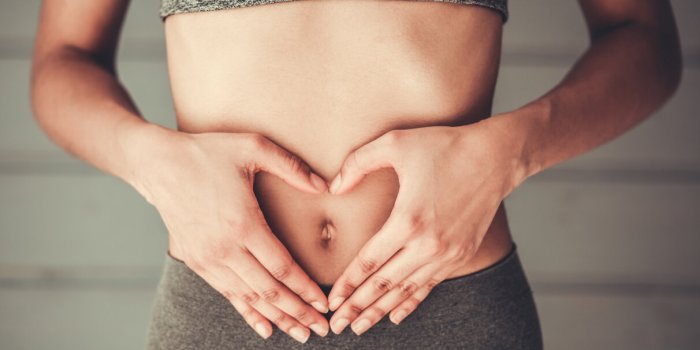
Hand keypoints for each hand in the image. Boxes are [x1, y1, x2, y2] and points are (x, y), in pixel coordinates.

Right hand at [126, 126, 330, 342]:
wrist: (158, 164)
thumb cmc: (208, 152)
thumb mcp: (252, 147)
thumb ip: (291, 166)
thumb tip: (325, 186)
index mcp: (243, 223)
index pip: (282, 267)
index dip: (305, 289)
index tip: (325, 303)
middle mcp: (225, 248)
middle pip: (268, 290)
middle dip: (298, 312)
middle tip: (321, 329)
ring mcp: (208, 258)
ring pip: (249, 298)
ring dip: (277, 317)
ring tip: (301, 333)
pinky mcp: (197, 261)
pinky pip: (227, 294)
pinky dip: (248, 313)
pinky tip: (265, 328)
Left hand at [325, 118, 527, 334]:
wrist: (496, 157)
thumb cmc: (444, 146)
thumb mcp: (395, 142)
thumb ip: (357, 162)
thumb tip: (333, 187)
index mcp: (408, 220)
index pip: (369, 261)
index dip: (348, 284)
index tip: (331, 301)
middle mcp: (428, 244)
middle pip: (384, 284)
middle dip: (357, 307)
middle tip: (335, 326)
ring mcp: (447, 253)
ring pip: (406, 290)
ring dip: (380, 311)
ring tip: (358, 327)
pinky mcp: (461, 254)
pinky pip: (430, 285)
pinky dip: (411, 302)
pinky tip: (395, 317)